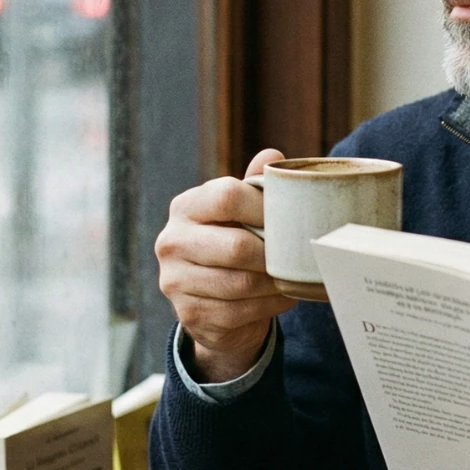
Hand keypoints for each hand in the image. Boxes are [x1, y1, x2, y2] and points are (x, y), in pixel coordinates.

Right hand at [155, 148, 297, 382]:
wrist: (211, 302)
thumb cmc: (231, 243)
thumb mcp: (240, 213)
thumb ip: (254, 186)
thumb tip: (272, 155)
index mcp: (185, 207)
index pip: (227, 196)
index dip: (265, 207)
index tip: (290, 218)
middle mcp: (171, 241)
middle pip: (236, 247)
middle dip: (274, 254)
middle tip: (297, 255)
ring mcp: (174, 280)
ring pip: (241, 284)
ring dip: (275, 283)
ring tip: (293, 277)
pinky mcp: (188, 314)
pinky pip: (240, 312)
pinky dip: (269, 306)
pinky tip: (282, 296)